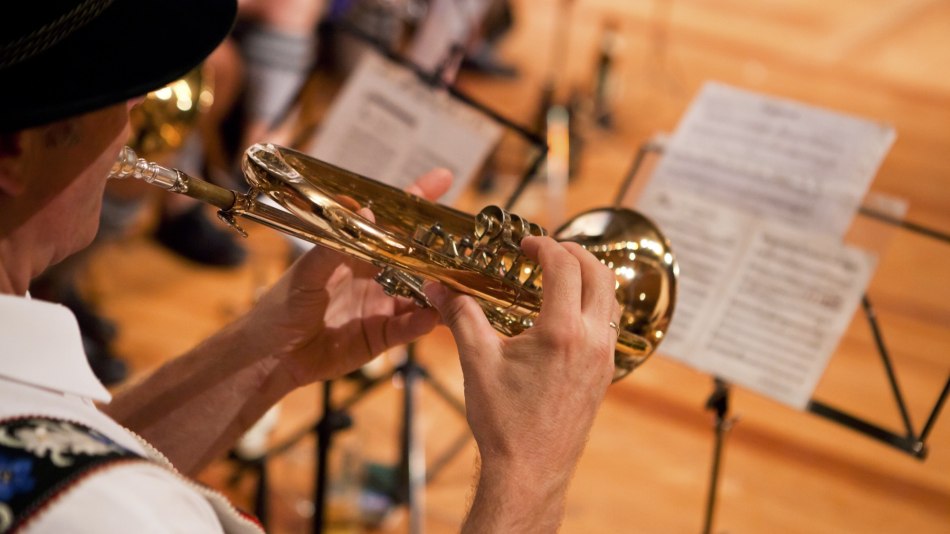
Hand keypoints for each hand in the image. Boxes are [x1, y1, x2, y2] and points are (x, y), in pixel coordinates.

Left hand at [240, 168, 451, 384]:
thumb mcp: (306, 272)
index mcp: (356, 252)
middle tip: (471, 243)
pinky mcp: (382, 336)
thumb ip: (335, 246)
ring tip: (464, 283)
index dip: (417, 199)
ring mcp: (381, 305)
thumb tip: (368, 213)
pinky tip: (435, 316)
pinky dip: (423, 322)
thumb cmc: (281, 307)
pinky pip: (409, 327)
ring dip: (441, 289)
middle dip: (443, 248)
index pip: (391, 220)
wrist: (270, 355)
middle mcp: (375, 275)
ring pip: (422, 293)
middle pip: (417, 256)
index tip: (443, 178)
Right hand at [425, 237, 618, 529]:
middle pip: (600, 274)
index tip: (526, 244)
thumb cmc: (504, 422)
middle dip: (576, 252)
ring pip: (611, 300)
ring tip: (562, 274)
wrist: (529, 471)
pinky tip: (568, 313)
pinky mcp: (605, 374)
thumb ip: (461, 316)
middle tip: (549, 249)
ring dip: (591, 277)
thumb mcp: (478, 361)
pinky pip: (610, 325)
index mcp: (561, 331)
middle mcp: (591, 340)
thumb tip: (438, 289)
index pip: (565, 267)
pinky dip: (595, 304)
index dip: (545, 246)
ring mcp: (603, 358)